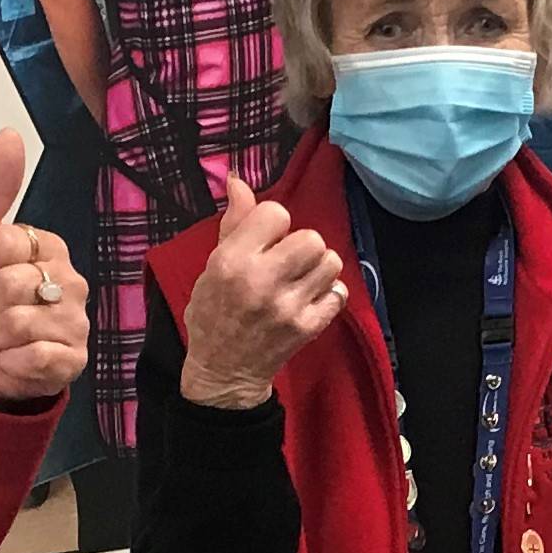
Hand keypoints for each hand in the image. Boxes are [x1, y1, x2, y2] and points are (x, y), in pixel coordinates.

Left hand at [0, 127, 87, 406]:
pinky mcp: (72, 362)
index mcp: (48, 248)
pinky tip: (10, 360)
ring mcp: (74, 323)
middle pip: (9, 283)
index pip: (4, 243)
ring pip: (17, 322)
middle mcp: (69, 282)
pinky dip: (9, 362)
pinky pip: (34, 356)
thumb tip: (10, 135)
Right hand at [178, 170, 345, 408]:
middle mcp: (263, 281)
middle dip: (302, 245)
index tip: (265, 241)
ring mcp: (289, 307)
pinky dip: (329, 293)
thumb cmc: (213, 313)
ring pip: (331, 263)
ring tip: (301, 278)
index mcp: (233, 261)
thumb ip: (234, 224)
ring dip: (319, 267)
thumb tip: (239, 181)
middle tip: (287, 260)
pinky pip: (339, 293)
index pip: (276, 214)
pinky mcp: (309, 327)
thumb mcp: (212, 266)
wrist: (224, 371)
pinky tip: (310, 298)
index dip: (273, 224)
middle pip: (311, 238)